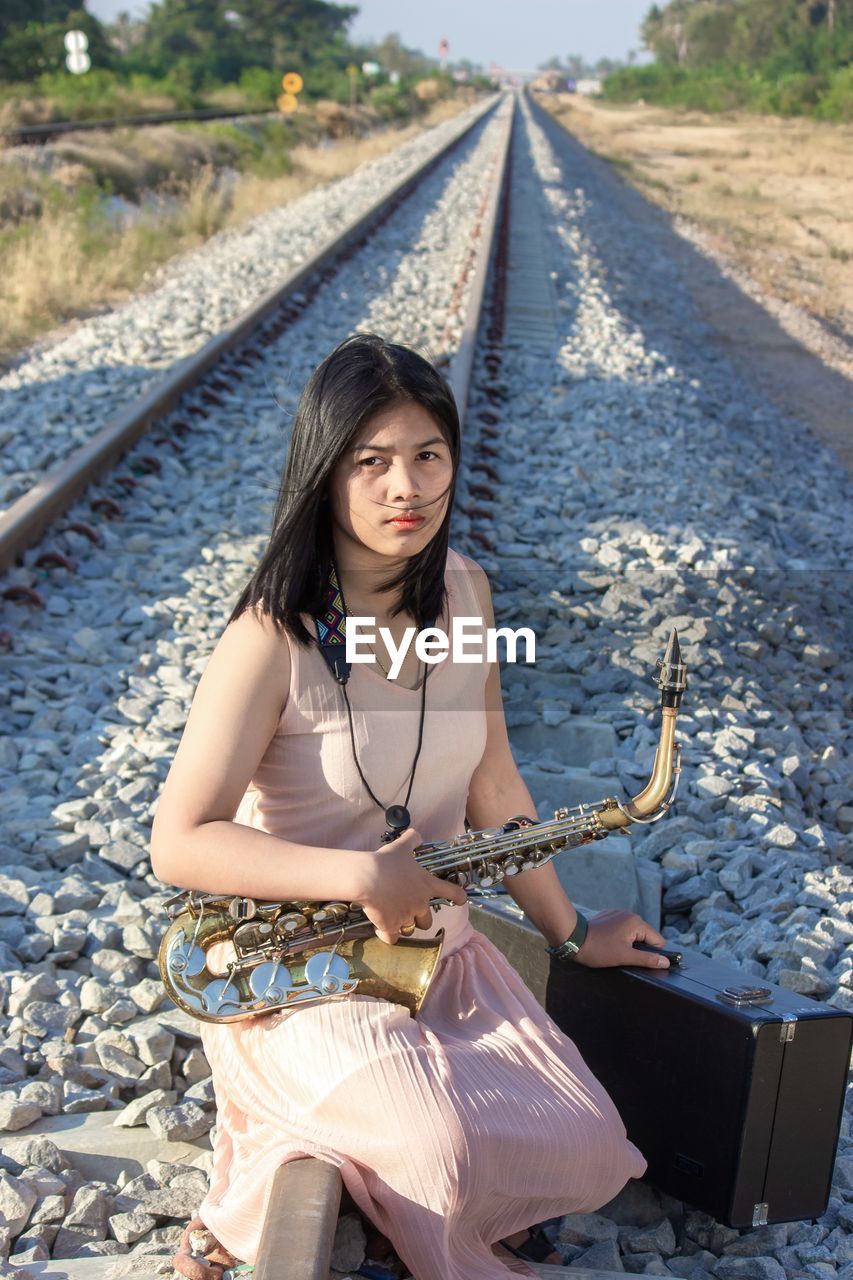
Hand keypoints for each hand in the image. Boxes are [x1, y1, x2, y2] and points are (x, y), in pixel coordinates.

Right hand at [356, 828, 467, 945]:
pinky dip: (386, 935)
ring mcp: (406, 917)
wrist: (368, 878)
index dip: (457, 896)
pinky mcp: (390, 927)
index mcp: (426, 885)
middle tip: (407, 910)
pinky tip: (380, 928)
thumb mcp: (401, 847)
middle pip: (427, 921)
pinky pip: (392, 938)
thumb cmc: (386, 861)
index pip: (450, 892)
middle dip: (419, 918)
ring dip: (402, 925)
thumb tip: (416, 834)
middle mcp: (420, 904)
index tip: (461, 900)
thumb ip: (411, 840)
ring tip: (390, 916)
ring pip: (409, 929)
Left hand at [573, 909, 670, 969]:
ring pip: (634, 933)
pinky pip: (623, 928)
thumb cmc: (598, 949)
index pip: (657, 940)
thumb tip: (665, 961)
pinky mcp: (609, 916)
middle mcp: (629, 914)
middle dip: (640, 948)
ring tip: (616, 951)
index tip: (642, 962)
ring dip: (630, 943)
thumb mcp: (624, 957)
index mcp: (636, 922)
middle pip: (646, 936)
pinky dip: (621, 937)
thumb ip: (647, 959)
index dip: (653, 953)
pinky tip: (610, 944)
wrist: (573, 938)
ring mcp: (619, 914)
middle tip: (626, 957)